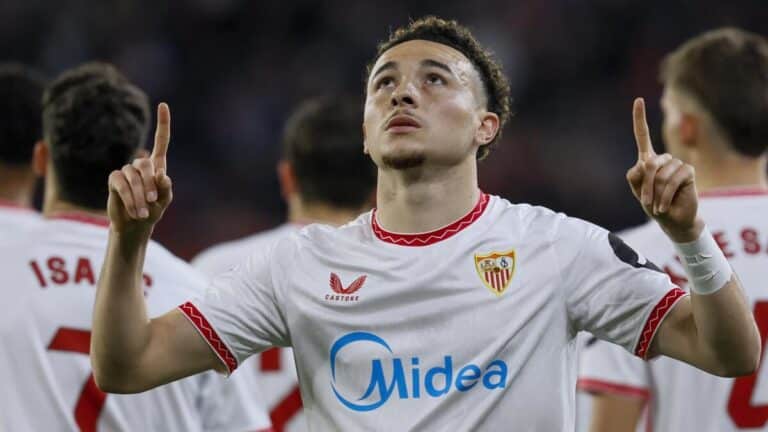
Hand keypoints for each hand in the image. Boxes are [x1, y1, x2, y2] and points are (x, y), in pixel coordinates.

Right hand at [107, 103, 172, 235]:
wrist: (135, 225)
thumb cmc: (152, 211)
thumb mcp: (163, 202)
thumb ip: (165, 189)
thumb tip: (162, 175)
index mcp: (157, 166)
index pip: (161, 141)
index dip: (163, 123)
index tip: (163, 105)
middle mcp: (140, 165)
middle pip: (144, 164)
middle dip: (149, 184)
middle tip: (151, 201)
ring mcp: (126, 171)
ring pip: (132, 177)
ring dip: (138, 197)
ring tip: (142, 213)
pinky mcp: (114, 180)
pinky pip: (121, 184)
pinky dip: (129, 199)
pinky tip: (134, 212)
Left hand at [626, 98, 702, 241]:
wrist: (672, 220)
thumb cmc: (653, 204)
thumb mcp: (638, 192)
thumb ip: (634, 177)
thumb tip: (644, 162)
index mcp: (648, 159)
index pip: (642, 135)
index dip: (640, 118)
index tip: (638, 99)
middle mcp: (664, 158)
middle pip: (648, 164)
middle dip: (644, 185)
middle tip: (645, 202)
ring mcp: (677, 164)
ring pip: (660, 174)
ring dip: (655, 193)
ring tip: (657, 205)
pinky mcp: (688, 171)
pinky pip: (672, 181)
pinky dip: (665, 196)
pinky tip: (664, 206)